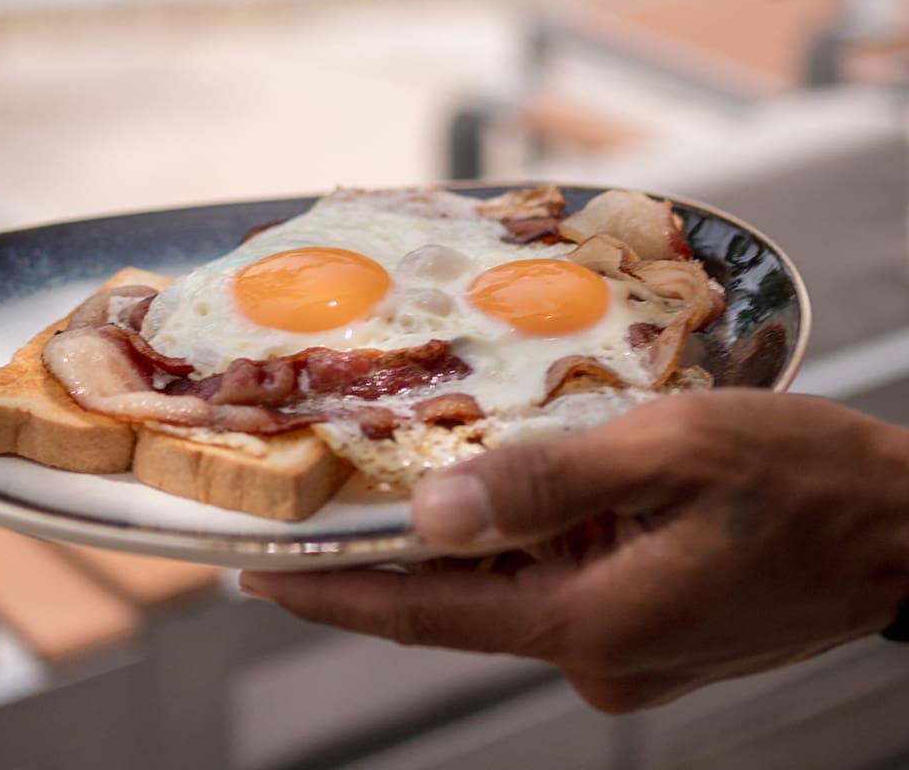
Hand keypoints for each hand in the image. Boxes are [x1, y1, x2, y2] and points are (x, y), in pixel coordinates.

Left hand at [240, 390, 908, 712]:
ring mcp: (624, 651)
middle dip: (381, 560)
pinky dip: (516, 545)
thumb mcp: (672, 451)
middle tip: (311, 510)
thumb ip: (548, 482)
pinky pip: (554, 583)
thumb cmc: (803, 480)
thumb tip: (433, 515)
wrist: (900, 529)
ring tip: (393, 486)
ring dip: (453, 544)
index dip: (335, 595)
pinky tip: (503, 495)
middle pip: (459, 602)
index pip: (428, 615)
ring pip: (506, 589)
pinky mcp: (646, 629)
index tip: (260, 577)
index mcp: (593, 621)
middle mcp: (599, 655)